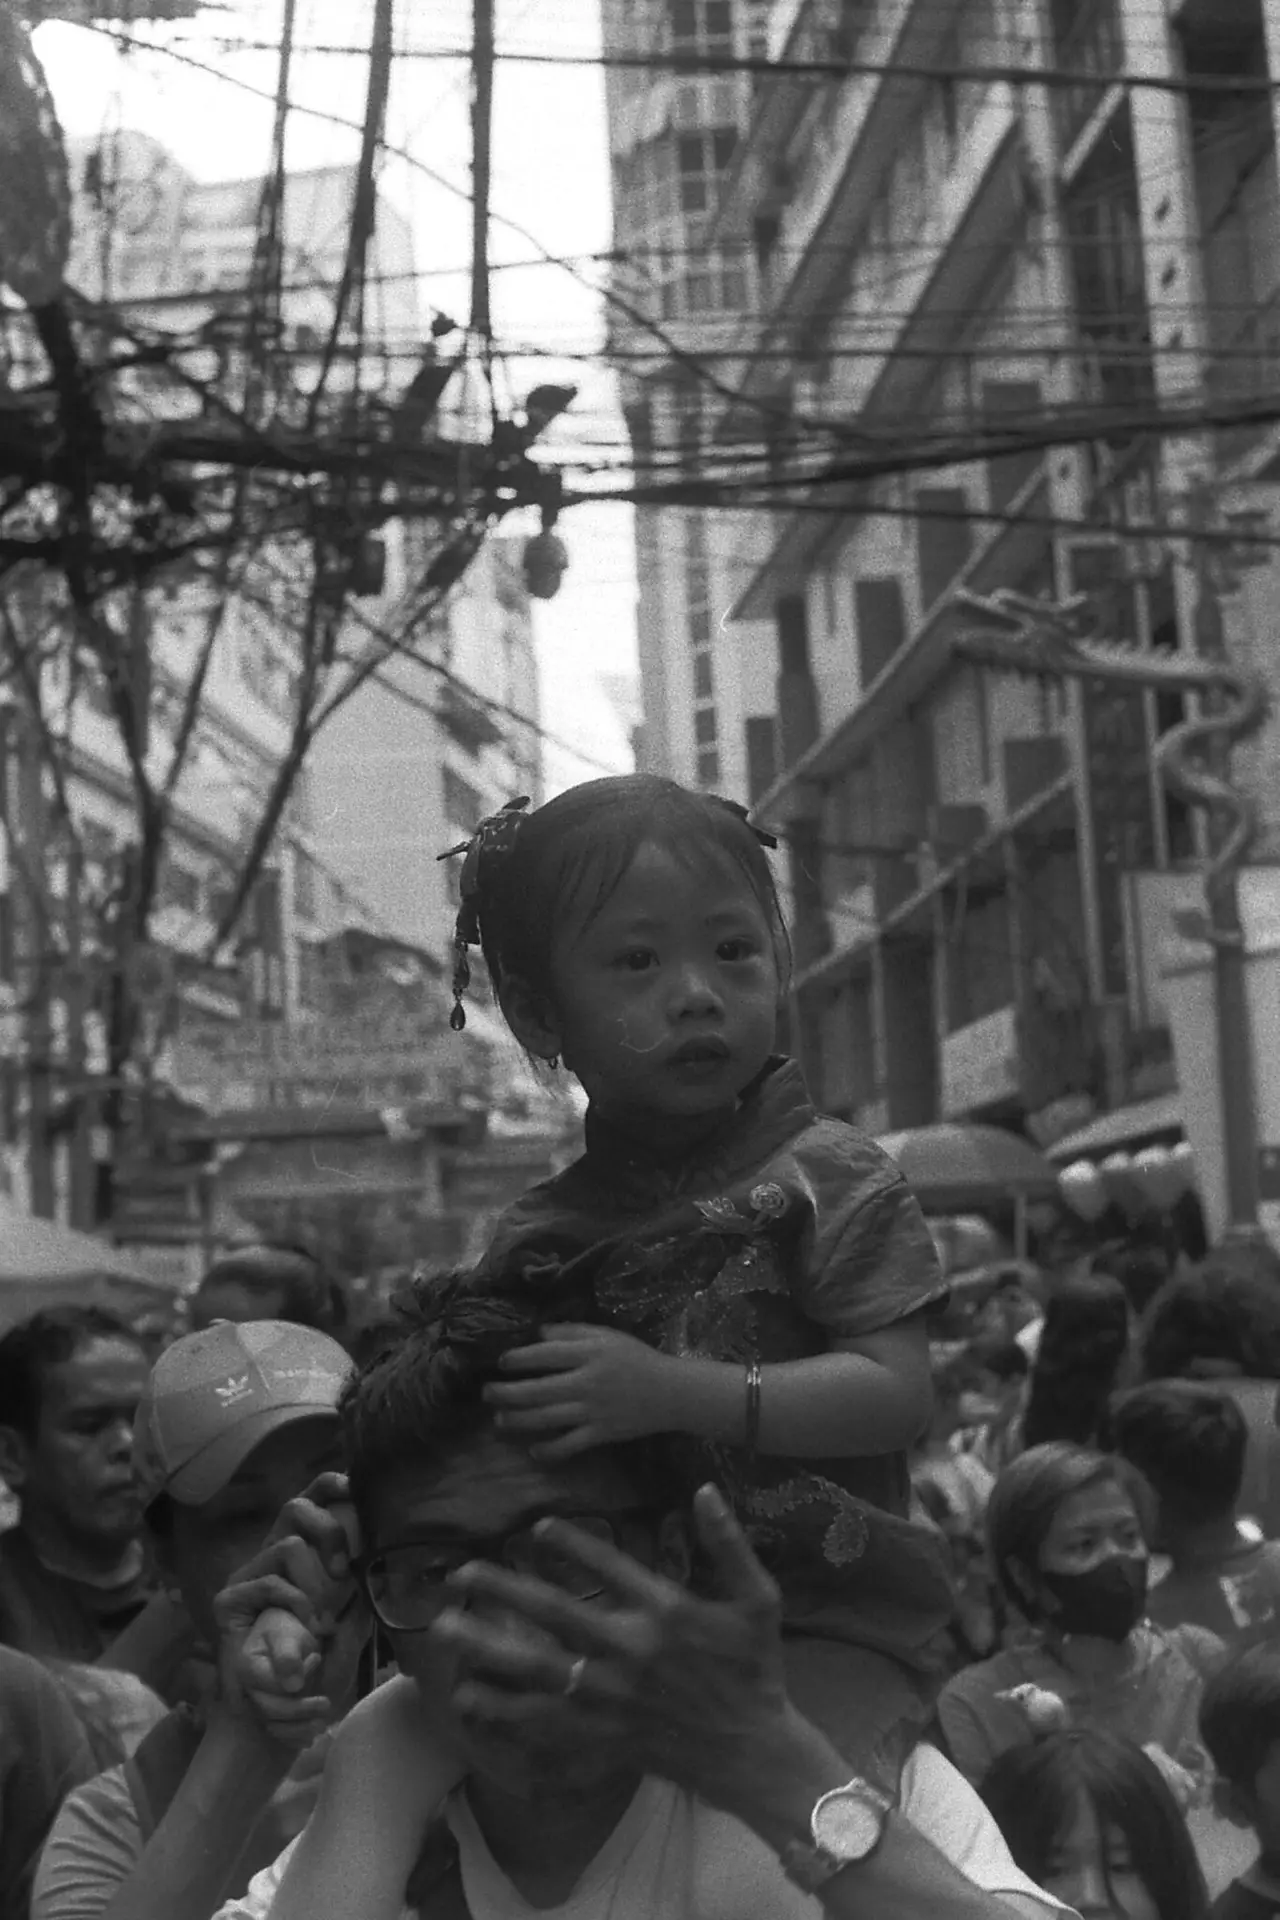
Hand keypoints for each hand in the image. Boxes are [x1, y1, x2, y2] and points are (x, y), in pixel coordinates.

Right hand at [216, 1473, 367, 1748]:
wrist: (276, 1711)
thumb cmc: (317, 1664)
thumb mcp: (350, 1621)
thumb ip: (361, 1588)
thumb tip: (384, 1555)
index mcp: (303, 1549)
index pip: (312, 1499)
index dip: (331, 1484)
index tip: (353, 1488)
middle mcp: (273, 1552)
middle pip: (297, 1507)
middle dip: (329, 1531)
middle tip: (344, 1572)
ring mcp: (249, 1573)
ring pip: (289, 1544)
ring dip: (316, 1580)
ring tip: (324, 1616)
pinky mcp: (228, 1599)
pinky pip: (268, 1582)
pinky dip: (295, 1602)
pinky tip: (307, 1624)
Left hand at [431, 1483, 826, 1828]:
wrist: (752, 1750)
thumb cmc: (754, 1668)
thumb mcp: (760, 1599)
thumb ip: (730, 1542)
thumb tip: (703, 1489)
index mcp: (665, 1613)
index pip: (608, 1566)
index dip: (570, 1543)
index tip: (535, 1528)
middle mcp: (630, 1652)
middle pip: (555, 1614)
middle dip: (504, 1590)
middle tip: (461, 1573)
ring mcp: (611, 1698)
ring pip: (537, 1668)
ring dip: (488, 1647)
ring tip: (445, 1629)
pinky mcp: (602, 1735)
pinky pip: (544, 1721)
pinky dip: (504, 1709)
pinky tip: (469, 1695)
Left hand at [484, 1323, 684, 1459]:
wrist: (671, 1393)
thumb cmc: (637, 1358)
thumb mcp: (607, 1336)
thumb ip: (573, 1332)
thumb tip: (539, 1334)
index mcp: (589, 1353)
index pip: (544, 1355)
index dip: (518, 1359)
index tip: (501, 1362)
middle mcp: (587, 1382)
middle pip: (537, 1389)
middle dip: (506, 1393)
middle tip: (487, 1394)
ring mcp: (593, 1411)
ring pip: (546, 1418)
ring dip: (518, 1420)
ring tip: (499, 1419)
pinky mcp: (601, 1434)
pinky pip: (569, 1445)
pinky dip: (549, 1449)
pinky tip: (534, 1449)